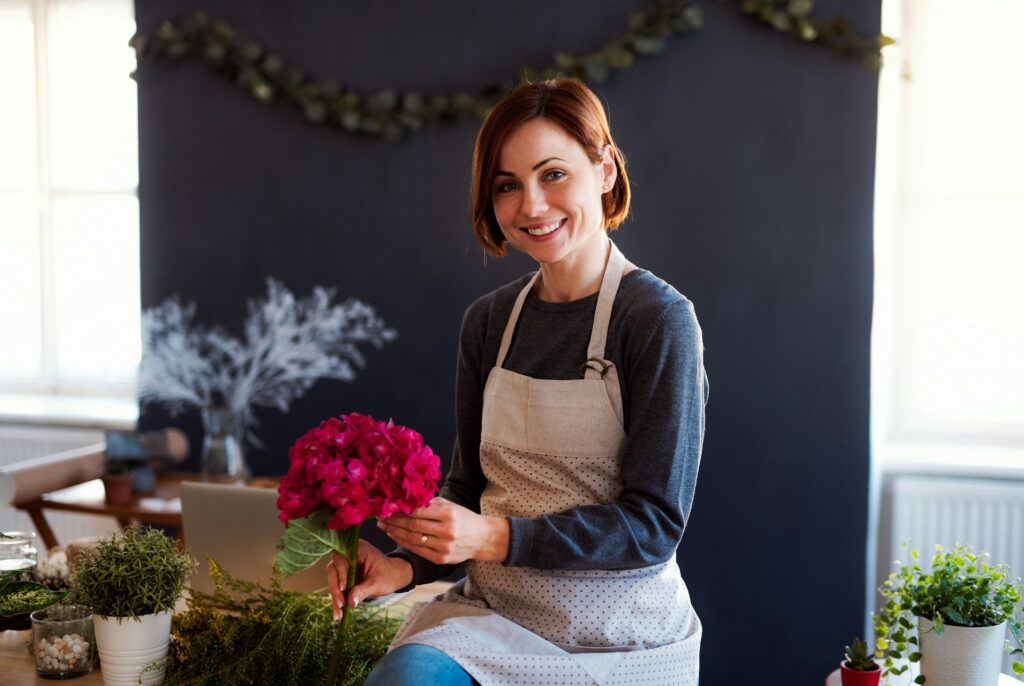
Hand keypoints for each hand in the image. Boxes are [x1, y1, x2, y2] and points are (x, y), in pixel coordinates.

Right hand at [326, 539, 412, 620]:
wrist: (395, 576)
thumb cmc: (389, 575)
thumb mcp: (377, 583)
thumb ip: (363, 591)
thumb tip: (350, 601)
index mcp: (358, 550)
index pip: (341, 560)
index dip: (340, 574)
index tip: (344, 589)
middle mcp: (349, 555)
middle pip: (333, 570)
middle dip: (335, 589)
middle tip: (341, 604)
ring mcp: (346, 566)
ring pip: (333, 580)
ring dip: (335, 597)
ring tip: (339, 615)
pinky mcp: (345, 576)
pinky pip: (338, 587)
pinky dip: (338, 599)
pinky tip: (339, 613)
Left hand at [377, 497, 508, 565]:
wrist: (482, 538)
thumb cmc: (463, 518)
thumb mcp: (450, 505)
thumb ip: (429, 504)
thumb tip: (405, 500)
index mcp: (448, 514)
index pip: (418, 512)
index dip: (400, 510)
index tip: (387, 507)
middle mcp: (446, 531)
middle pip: (412, 526)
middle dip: (393, 521)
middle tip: (380, 517)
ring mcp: (444, 547)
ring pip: (412, 539)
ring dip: (395, 533)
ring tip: (384, 526)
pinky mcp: (441, 559)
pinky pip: (418, 550)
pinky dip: (404, 543)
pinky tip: (395, 536)